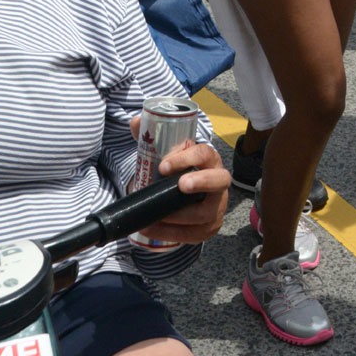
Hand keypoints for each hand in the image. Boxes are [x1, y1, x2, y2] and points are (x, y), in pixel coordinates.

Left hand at [128, 116, 229, 244]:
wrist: (186, 197)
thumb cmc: (175, 172)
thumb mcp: (164, 153)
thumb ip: (150, 136)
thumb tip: (135, 122)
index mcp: (208, 159)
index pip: (204, 153)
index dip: (187, 158)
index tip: (163, 166)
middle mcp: (218, 181)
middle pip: (220, 180)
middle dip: (201, 182)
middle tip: (180, 185)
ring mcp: (217, 205)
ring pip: (206, 212)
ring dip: (179, 215)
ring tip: (155, 216)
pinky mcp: (210, 227)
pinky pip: (195, 234)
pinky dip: (173, 233)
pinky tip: (155, 229)